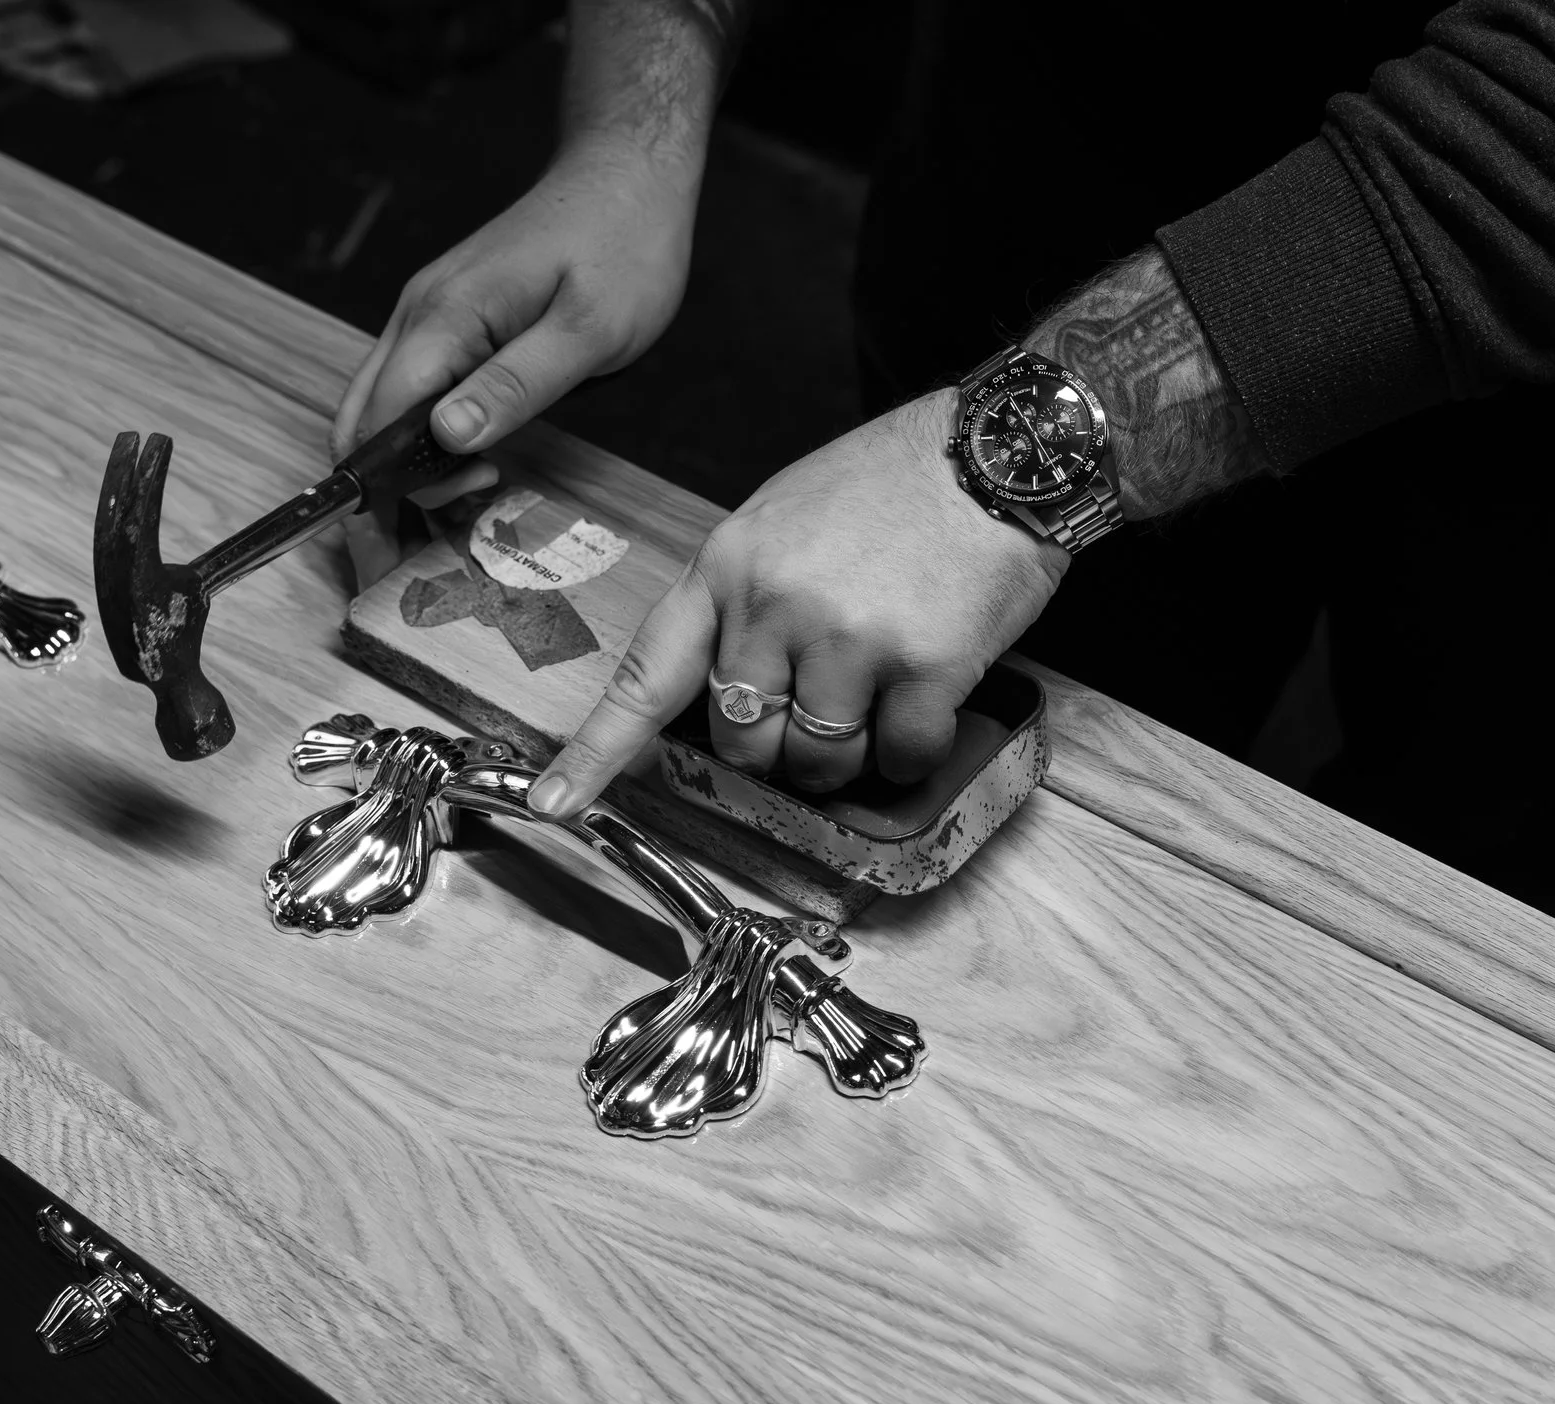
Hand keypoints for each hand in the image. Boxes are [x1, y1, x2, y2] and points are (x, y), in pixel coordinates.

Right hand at [330, 136, 699, 535]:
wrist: (626, 176)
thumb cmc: (621, 247)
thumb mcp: (586, 332)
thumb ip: (515, 386)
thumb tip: (447, 437)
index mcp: (445, 318)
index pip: (379, 419)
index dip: (395, 481)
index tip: (447, 512)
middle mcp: (419, 314)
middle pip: (360, 417)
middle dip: (386, 483)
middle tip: (456, 515)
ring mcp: (429, 313)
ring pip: (381, 405)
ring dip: (408, 461)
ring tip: (477, 486)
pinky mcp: (450, 318)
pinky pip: (413, 386)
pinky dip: (425, 431)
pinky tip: (473, 452)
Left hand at [527, 391, 1068, 817]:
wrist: (1002, 449)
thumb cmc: (893, 484)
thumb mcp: (783, 516)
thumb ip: (744, 598)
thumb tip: (732, 691)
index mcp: (729, 567)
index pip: (648, 674)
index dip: (596, 750)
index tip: (552, 803)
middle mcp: (775, 606)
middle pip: (740, 740)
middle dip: (772, 746)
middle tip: (818, 703)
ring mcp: (847, 640)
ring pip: (815, 764)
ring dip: (844, 757)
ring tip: (878, 691)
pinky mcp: (922, 668)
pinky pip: (897, 758)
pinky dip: (910, 748)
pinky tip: (927, 694)